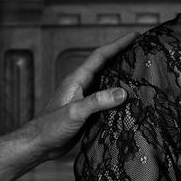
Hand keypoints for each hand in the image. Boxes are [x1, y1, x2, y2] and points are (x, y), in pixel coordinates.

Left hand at [0, 34, 134, 180]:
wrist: (39, 144)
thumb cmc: (50, 126)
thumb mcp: (75, 112)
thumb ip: (98, 101)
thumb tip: (123, 92)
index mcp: (77, 80)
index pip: (100, 56)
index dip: (117, 45)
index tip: (134, 36)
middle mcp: (81, 86)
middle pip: (105, 66)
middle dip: (122, 56)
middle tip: (141, 50)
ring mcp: (84, 99)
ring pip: (106, 83)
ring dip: (121, 76)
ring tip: (139, 71)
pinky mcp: (87, 112)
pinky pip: (105, 99)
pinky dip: (117, 97)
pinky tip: (128, 100)